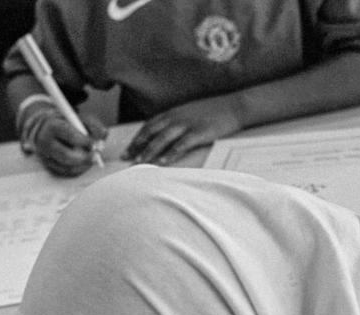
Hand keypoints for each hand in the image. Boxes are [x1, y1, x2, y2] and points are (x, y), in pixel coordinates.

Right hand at [32, 111, 107, 176]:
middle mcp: (45, 142)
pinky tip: (85, 164)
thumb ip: (92, 124)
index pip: (70, 136)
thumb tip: (104, 135)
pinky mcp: (48, 166)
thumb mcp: (78, 117)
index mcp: (52, 126)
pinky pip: (66, 173)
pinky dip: (78, 170)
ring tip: (92, 159)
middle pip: (66, 156)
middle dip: (85, 158)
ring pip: (67, 167)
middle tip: (96, 157)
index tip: (95, 145)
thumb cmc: (66, 122)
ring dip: (83, 165)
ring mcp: (44, 156)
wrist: (43, 128)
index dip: (85, 142)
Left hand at [122, 94, 242, 164]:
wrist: (234, 106)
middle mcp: (176, 117)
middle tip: (126, 159)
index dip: (136, 138)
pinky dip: (171, 154)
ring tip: (140, 163)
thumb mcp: (190, 113)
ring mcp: (187, 124)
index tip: (127, 150)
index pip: (149, 126)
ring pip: (162, 138)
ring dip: (149, 151)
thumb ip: (176, 122)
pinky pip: (181, 144)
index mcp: (173, 112)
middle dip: (137, 146)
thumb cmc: (213, 111)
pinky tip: (163, 162)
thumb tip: (165, 135)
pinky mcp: (199, 132)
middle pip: (151, 132)